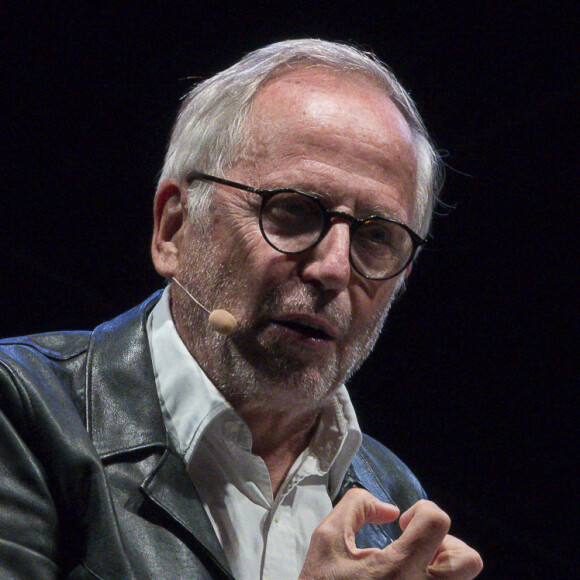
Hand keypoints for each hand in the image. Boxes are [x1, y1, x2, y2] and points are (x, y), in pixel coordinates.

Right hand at [299, 489, 481, 578]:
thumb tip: (389, 510)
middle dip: (446, 543)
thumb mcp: (326, 539)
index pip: (438, 522)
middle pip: (469, 560)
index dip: (422, 511)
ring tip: (412, 566)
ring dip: (443, 566)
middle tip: (416, 547)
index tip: (400, 524)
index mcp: (398, 569)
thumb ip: (355, 506)